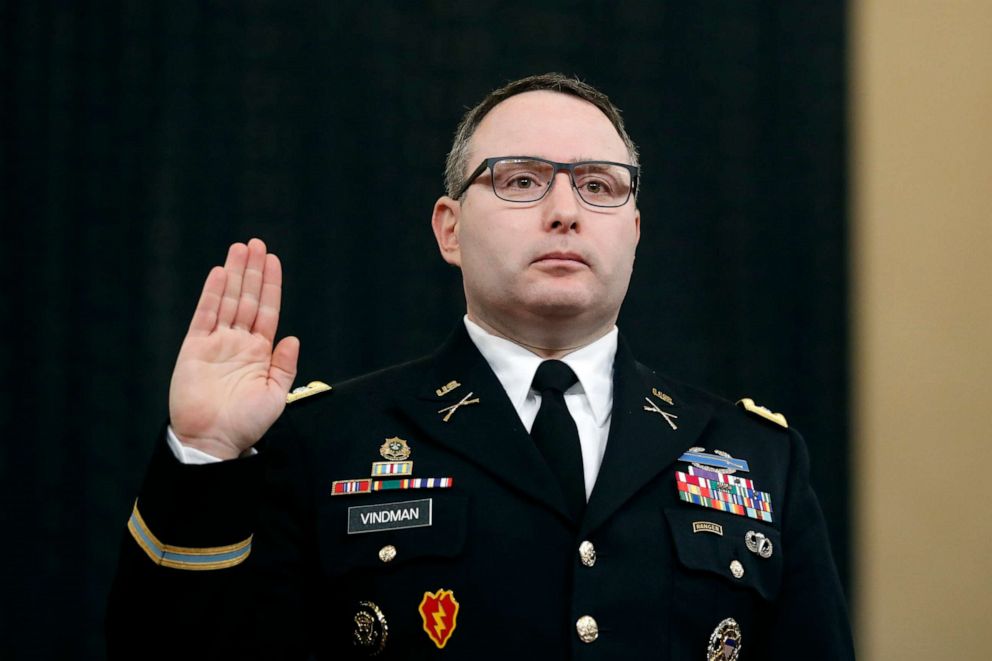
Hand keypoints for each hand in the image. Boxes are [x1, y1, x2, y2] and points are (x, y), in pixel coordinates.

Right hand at [168, 238, 299, 458]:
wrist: (214, 441)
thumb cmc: (246, 423)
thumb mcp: (275, 395)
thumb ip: (284, 365)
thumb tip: (292, 337)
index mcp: (259, 352)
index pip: (267, 311)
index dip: (271, 285)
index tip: (273, 261)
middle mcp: (237, 342)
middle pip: (248, 298)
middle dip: (252, 271)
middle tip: (257, 243)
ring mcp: (216, 343)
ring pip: (228, 300)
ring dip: (234, 274)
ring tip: (241, 248)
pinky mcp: (194, 348)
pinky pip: (204, 315)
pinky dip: (212, 294)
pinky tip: (220, 273)